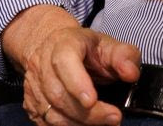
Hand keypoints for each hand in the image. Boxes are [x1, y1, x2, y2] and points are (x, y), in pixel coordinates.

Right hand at [3, 5, 138, 125]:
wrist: (51, 46)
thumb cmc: (84, 48)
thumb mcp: (108, 44)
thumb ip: (124, 56)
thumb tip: (131, 74)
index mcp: (63, 45)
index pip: (64, 62)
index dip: (76, 83)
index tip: (92, 101)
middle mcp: (43, 66)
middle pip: (59, 94)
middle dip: (88, 113)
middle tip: (114, 118)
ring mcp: (34, 87)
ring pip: (51, 113)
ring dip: (79, 124)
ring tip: (105, 124)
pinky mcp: (31, 105)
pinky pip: (46, 123)